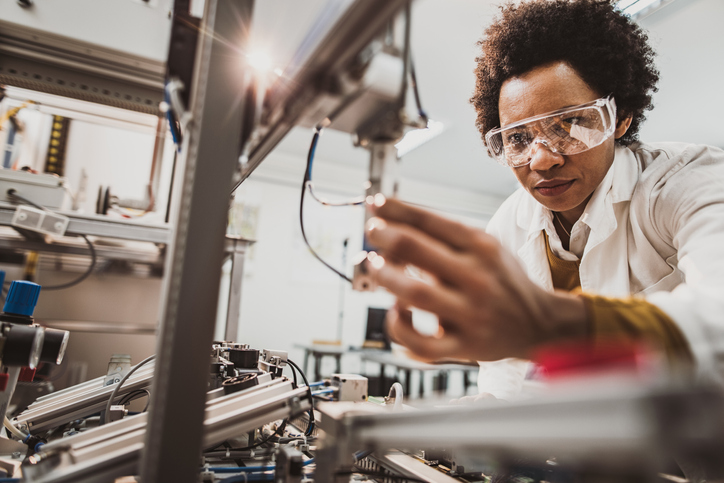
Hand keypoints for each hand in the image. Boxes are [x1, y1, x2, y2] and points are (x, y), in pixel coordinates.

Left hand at [366, 198, 586, 361]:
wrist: (539, 324)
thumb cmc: (502, 281)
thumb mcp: (486, 247)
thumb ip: (446, 237)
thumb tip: (394, 222)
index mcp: (481, 247)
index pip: (430, 220)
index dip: (396, 210)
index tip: (375, 204)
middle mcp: (476, 277)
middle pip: (416, 249)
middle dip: (385, 236)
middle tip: (372, 231)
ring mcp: (470, 313)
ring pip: (414, 293)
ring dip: (386, 276)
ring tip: (374, 265)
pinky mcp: (465, 347)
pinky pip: (422, 343)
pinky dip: (400, 328)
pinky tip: (396, 313)